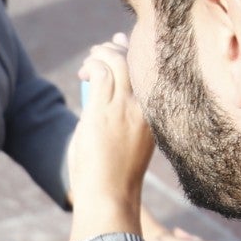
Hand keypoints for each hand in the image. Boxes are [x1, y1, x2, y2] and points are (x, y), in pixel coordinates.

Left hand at [67, 37, 153, 240]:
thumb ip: (121, 115)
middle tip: (99, 53)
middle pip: (135, 62)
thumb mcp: (130, 141)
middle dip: (116, 49)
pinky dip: (92, 65)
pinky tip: (84, 71)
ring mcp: (126, 107)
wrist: (110, 196)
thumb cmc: (115, 175)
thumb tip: (107, 91)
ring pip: (116, 62)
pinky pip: (100, 72)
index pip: (151, 73)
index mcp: (156, 116)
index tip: (121, 44)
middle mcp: (145, 108)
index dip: (135, 54)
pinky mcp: (105, 110)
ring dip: (100, 55)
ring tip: (89, 62)